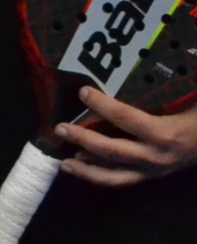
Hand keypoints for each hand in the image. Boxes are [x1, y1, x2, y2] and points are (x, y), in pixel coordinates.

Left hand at [56, 88, 196, 185]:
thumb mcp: (191, 100)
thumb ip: (171, 89)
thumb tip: (150, 63)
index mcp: (164, 134)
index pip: (126, 118)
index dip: (102, 105)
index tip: (83, 91)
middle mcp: (155, 156)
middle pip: (112, 150)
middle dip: (83, 139)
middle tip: (60, 128)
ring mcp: (152, 170)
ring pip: (113, 175)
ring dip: (86, 168)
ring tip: (64, 162)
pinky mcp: (150, 177)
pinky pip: (120, 180)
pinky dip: (98, 175)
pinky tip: (80, 167)